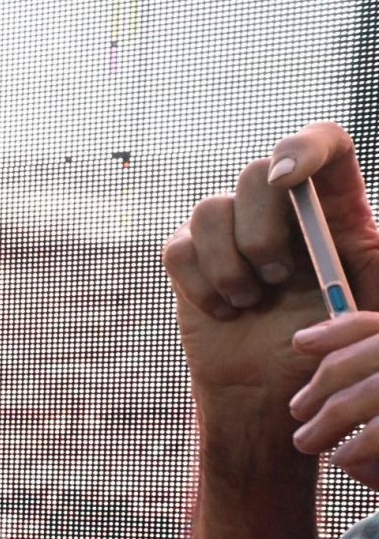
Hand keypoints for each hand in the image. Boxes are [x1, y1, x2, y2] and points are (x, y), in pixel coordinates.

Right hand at [166, 124, 378, 426]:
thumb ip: (373, 266)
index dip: (303, 147)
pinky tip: (223, 311)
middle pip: (256, 174)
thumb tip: (359, 238)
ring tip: (249, 304)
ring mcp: (231, 233)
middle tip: (277, 281)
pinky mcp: (191, 261)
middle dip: (261, 232)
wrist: (276, 393)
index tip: (288, 181)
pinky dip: (198, 285)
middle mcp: (281, 211)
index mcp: (336, 210)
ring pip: (209, 209)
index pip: (326, 145)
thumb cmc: (335, 352)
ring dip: (229, 266)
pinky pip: (177, 249)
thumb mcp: (372, 312)